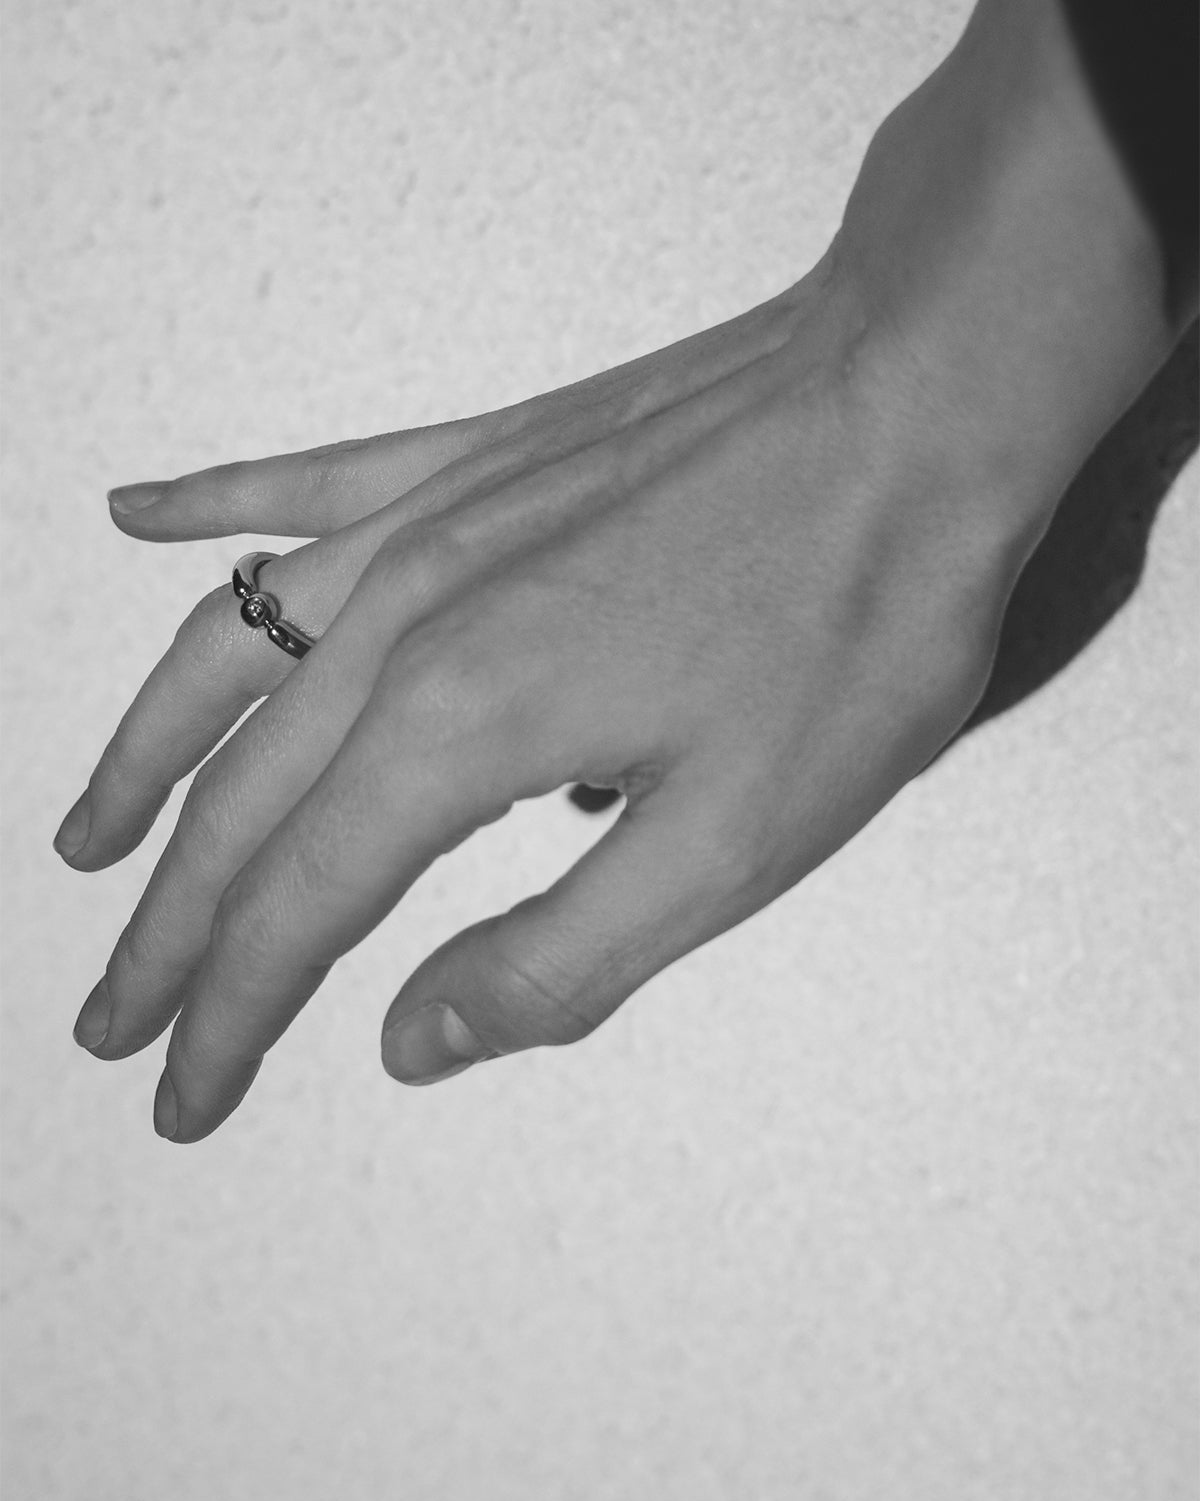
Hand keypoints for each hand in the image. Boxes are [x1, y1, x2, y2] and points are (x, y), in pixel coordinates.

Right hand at [59, 242, 1036, 1142]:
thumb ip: (559, 958)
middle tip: (108, 1017)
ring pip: (232, 644)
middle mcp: (407, 619)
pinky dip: (213, 504)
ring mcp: (431, 521)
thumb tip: (409, 1040)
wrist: (916, 404)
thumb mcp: (736, 842)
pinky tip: (135, 510)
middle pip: (242, 796)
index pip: (299, 903)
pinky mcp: (476, 457)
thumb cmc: (850, 623)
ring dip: (146, 751)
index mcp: (461, 729)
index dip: (229, 1014)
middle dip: (168, 926)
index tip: (176, 1096)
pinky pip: (309, 482)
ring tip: (87, 836)